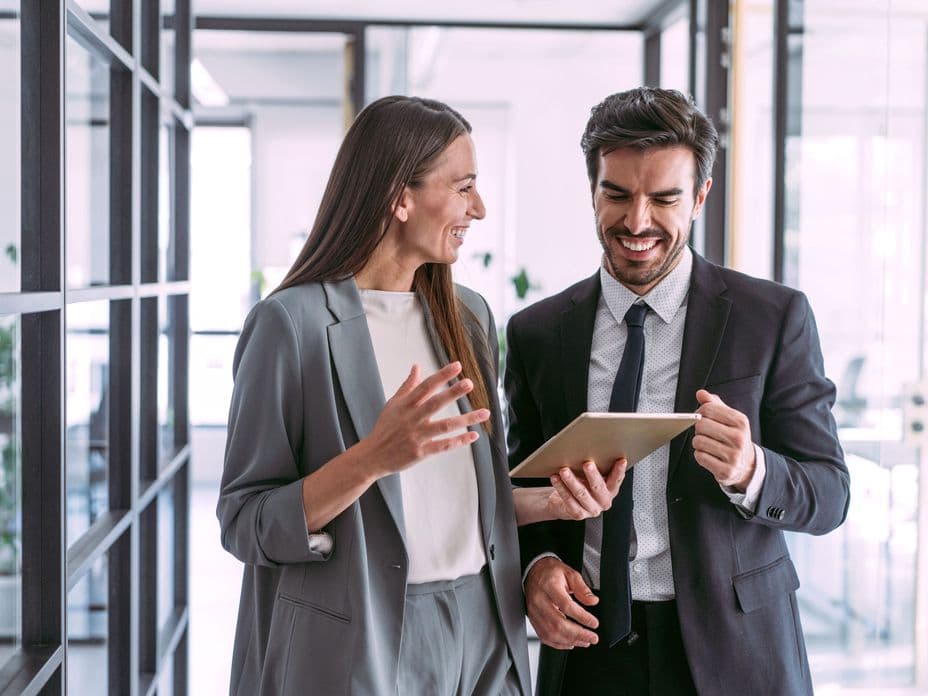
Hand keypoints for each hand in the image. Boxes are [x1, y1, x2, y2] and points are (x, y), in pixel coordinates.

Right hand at [362, 362, 489, 477]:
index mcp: (405, 405)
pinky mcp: (420, 452)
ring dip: (466, 419)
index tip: (457, 366)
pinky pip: (443, 446)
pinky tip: (473, 435)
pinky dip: (459, 441)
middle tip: (470, 383)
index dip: (442, 375)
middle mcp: (412, 419)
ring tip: (484, 412)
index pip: (426, 386)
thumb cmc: (384, 428)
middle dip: (453, 392)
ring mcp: (416, 436)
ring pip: (445, 426)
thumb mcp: (392, 404)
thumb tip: (417, 366)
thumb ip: (407, 385)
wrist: (372, 456)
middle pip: (435, 403)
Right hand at [525, 557, 599, 649]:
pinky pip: (544, 636)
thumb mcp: (569, 573)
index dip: (582, 617)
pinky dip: (558, 643)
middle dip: (578, 634)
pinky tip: (570, 643)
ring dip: (570, 640)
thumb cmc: (551, 573)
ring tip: (584, 641)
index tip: (594, 623)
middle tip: (592, 638)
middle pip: (558, 623)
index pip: (566, 606)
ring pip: (551, 633)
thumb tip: (593, 601)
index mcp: (549, 586)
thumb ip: (582, 588)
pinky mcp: (532, 619)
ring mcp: (534, 611)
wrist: (534, 572)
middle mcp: (539, 600)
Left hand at [545, 458, 626, 520]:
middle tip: (587, 464)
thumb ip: (595, 468)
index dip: (619, 471)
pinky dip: (561, 488)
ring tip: (564, 470)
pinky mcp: (578, 514)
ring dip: (572, 481)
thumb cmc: (581, 485)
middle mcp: (603, 501)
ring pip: (581, 493)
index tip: (621, 460)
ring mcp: (592, 509)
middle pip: (598, 487)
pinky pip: (569, 500)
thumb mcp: (590, 477)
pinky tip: (556, 478)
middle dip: (593, 475)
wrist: (563, 504)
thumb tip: (590, 451)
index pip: (616, 480)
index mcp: (610, 491)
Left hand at [693, 389, 755, 490]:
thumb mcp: (730, 419)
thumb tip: (701, 393)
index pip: (708, 409)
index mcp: (741, 422)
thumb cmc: (734, 438)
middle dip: (698, 428)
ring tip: (708, 444)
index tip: (702, 416)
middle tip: (705, 432)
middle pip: (701, 425)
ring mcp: (733, 456)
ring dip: (698, 442)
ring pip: (698, 441)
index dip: (700, 412)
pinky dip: (700, 455)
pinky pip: (700, 457)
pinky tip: (709, 455)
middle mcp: (739, 438)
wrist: (747, 465)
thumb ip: (715, 404)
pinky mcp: (725, 471)